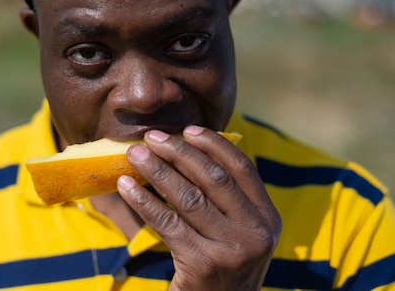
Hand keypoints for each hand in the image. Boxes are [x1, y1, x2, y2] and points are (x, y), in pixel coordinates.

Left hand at [117, 125, 281, 290]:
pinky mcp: (203, 265)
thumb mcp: (238, 231)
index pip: (242, 168)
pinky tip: (126, 186)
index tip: (187, 129)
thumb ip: (225, 198)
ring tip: (134, 154)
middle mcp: (256, 233)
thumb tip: (184, 148)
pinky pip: (167, 223)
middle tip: (151, 137)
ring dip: (157, 171)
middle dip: (179, 152)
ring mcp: (231, 250)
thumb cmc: (221, 264)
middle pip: (213, 178)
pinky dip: (144, 201)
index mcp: (267, 217)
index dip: (214, 144)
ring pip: (188, 197)